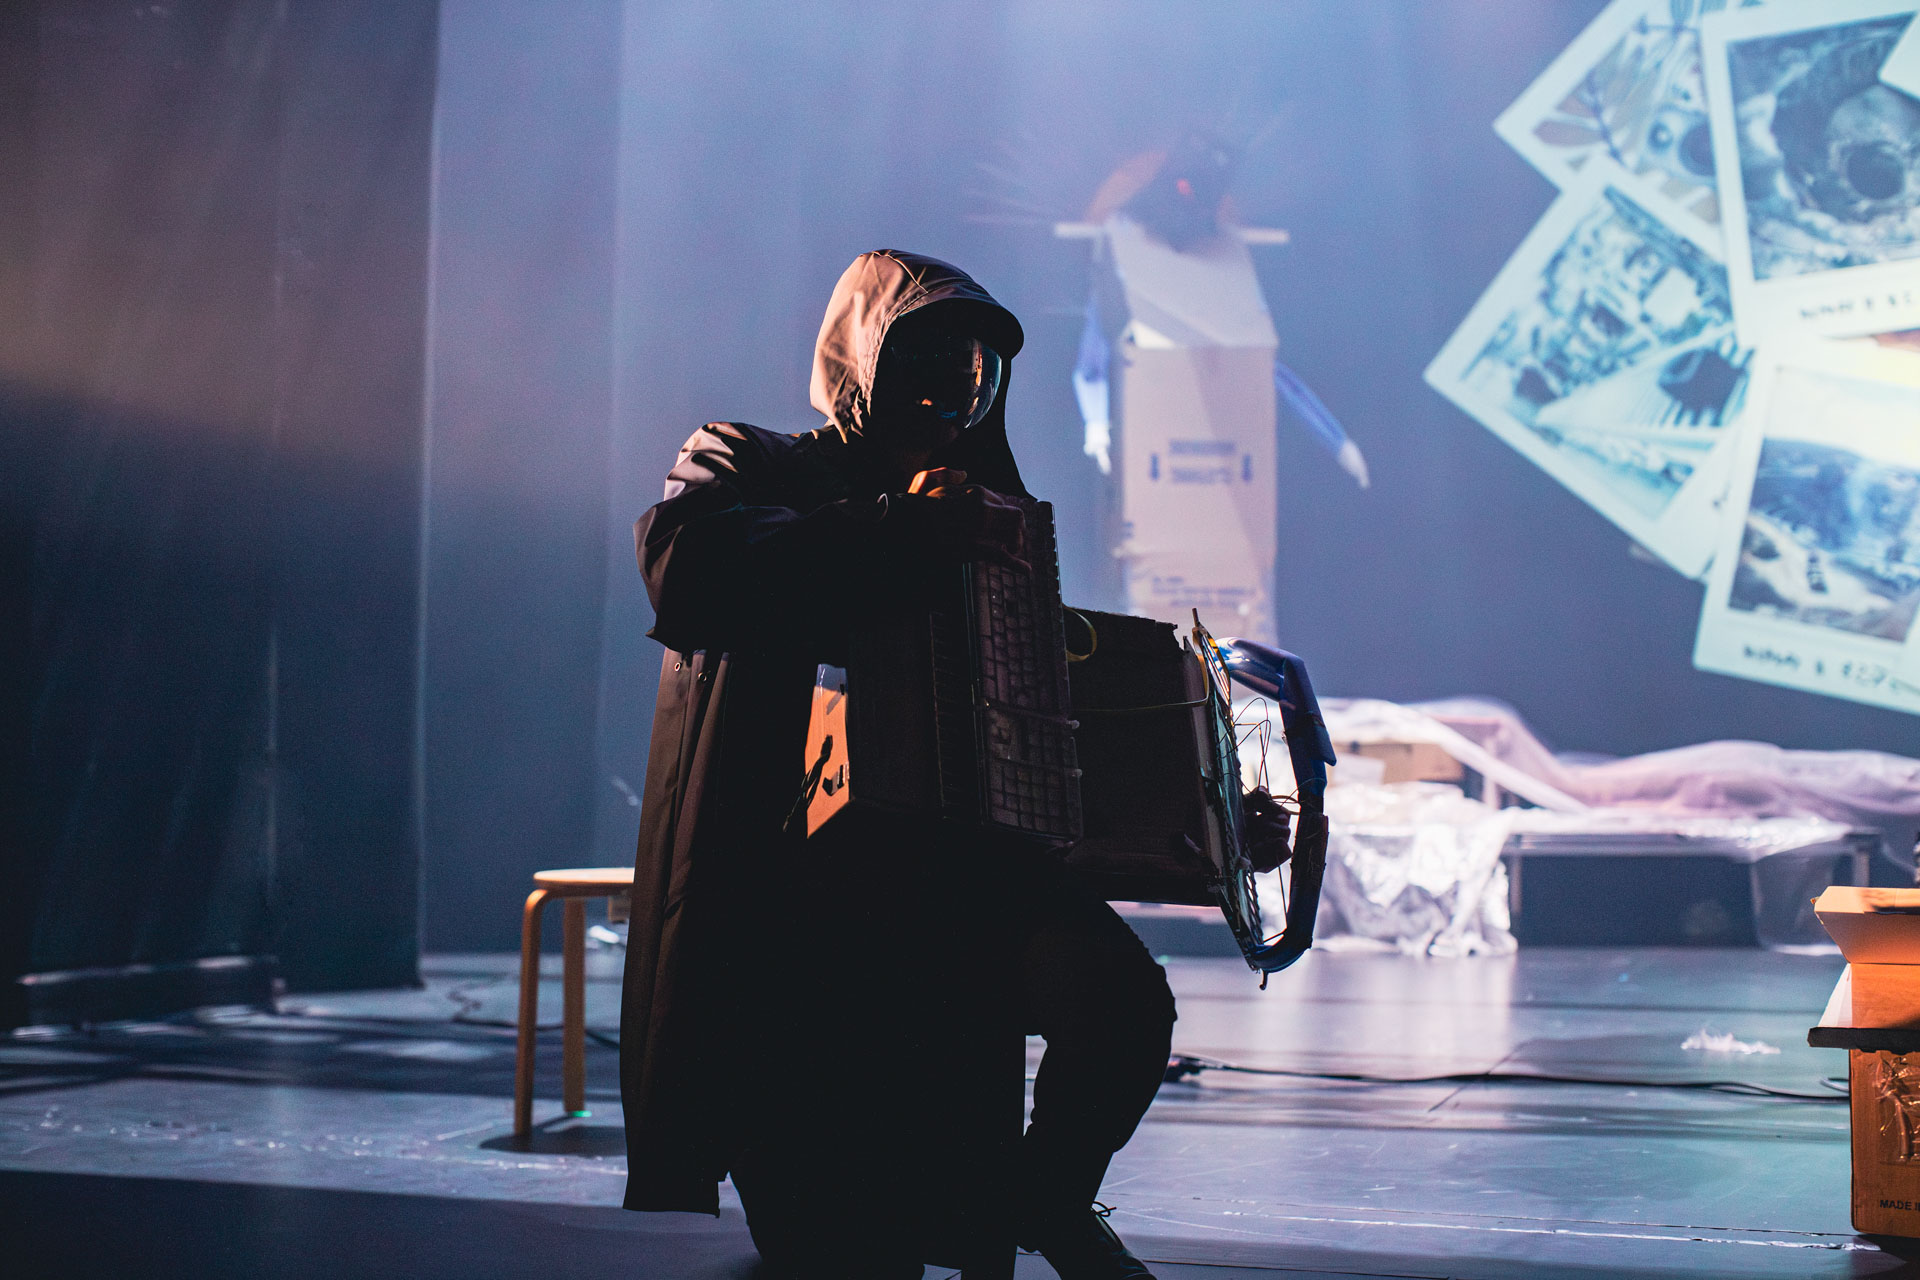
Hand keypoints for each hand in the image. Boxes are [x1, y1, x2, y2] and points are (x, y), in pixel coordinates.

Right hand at [907, 468, 1029, 570]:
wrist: (901, 527)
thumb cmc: (911, 507)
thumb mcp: (926, 481)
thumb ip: (946, 474)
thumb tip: (963, 474)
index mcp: (974, 491)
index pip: (1001, 502)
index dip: (1002, 515)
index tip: (999, 525)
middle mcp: (981, 506)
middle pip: (1016, 517)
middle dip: (1018, 529)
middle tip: (1013, 540)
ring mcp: (980, 528)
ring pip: (1014, 535)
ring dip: (1016, 545)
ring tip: (1013, 553)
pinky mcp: (974, 548)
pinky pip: (1003, 556)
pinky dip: (1017, 565)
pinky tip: (1026, 570)